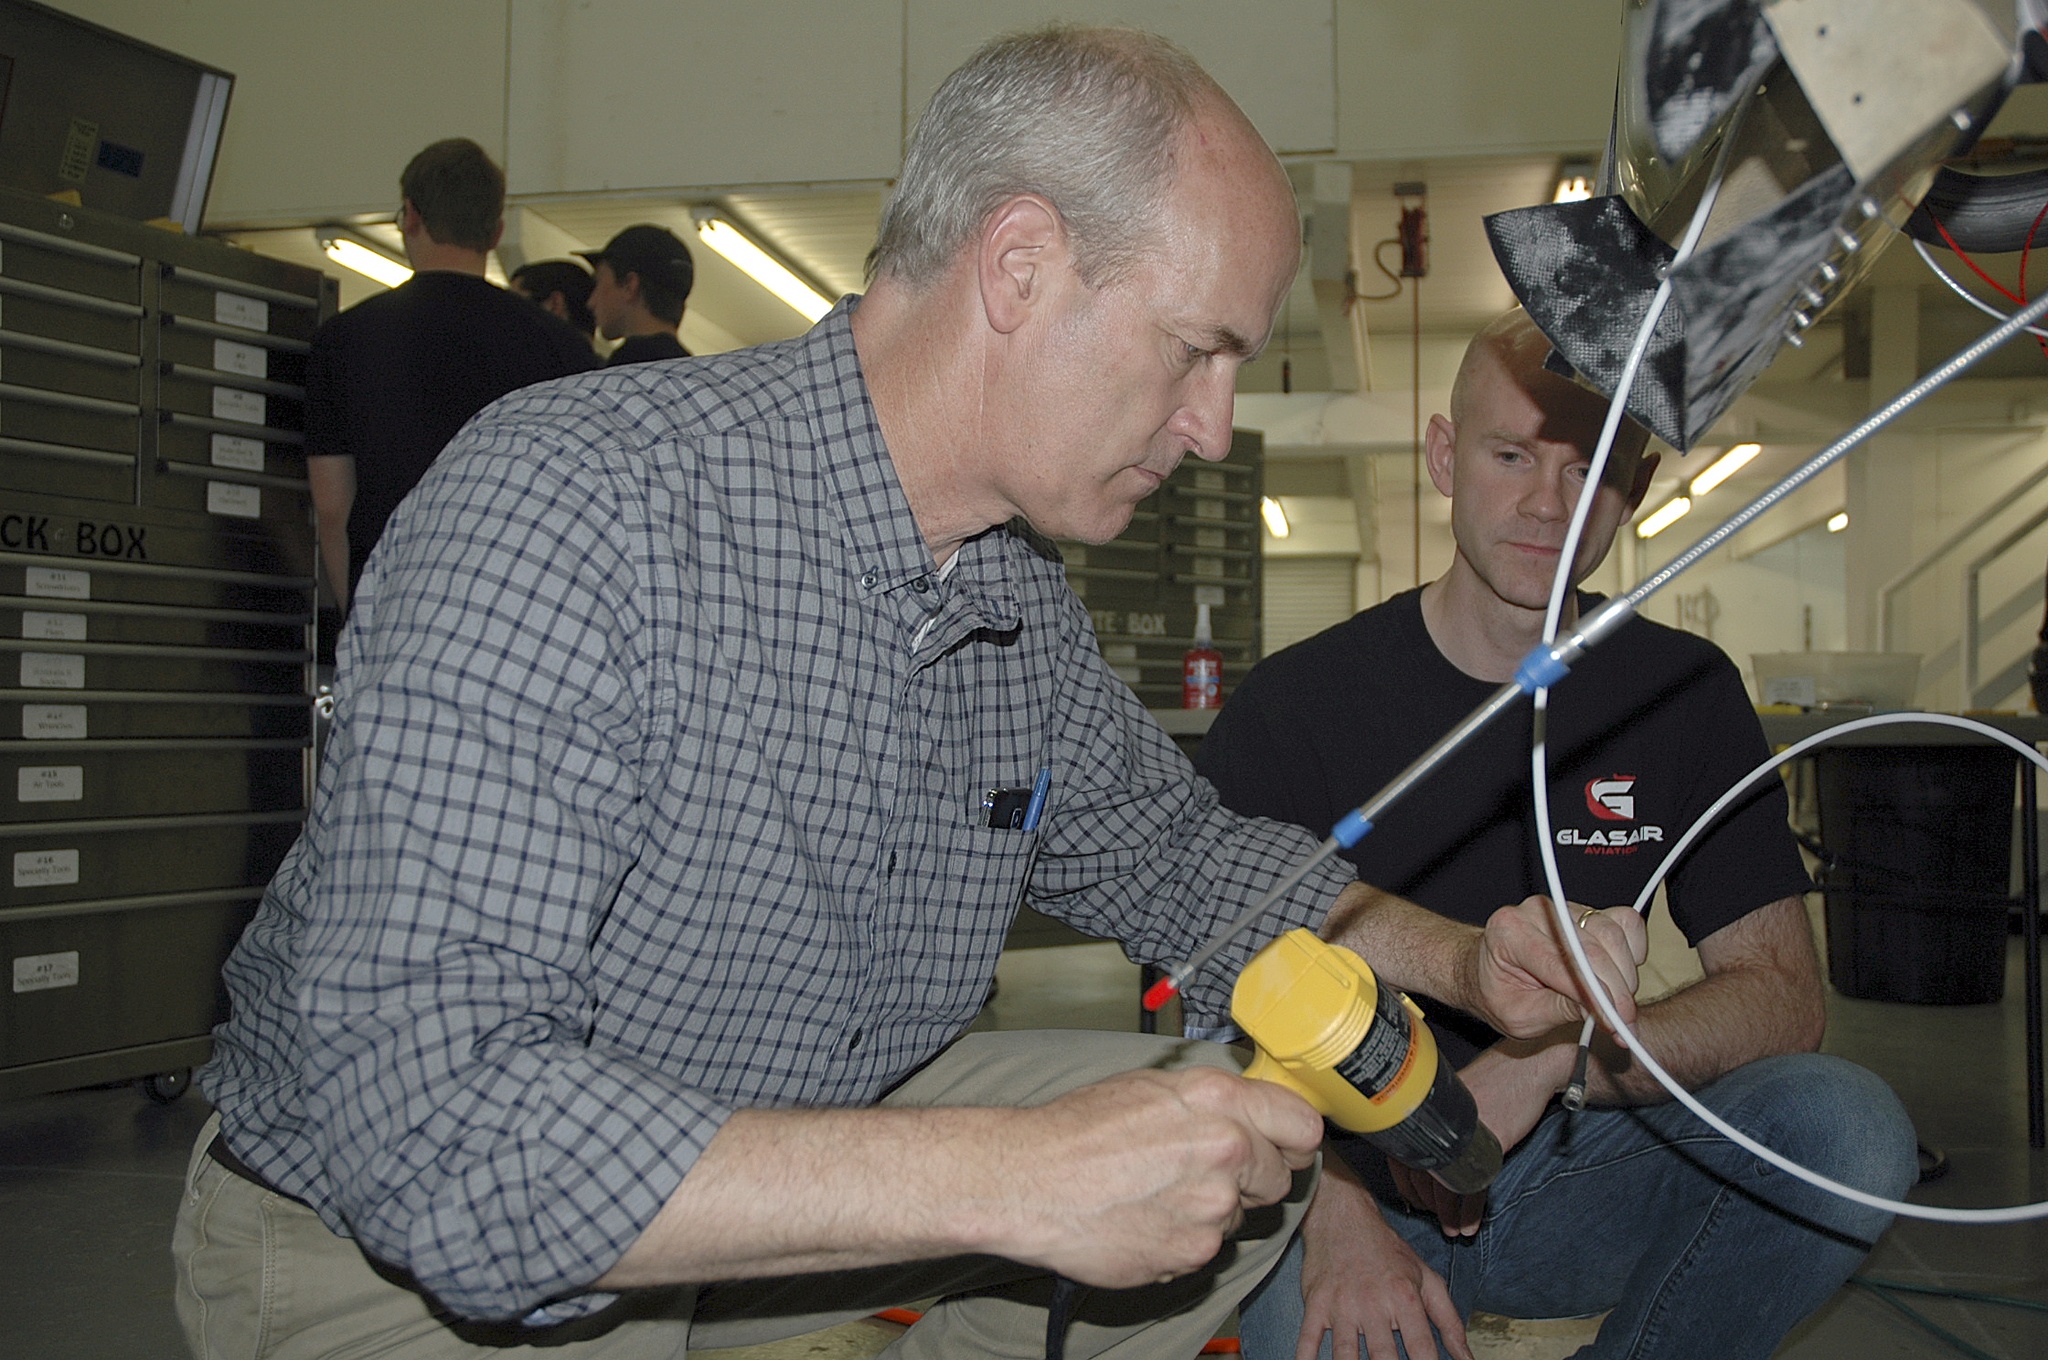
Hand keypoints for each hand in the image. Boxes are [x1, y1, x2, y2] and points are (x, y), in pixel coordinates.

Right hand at [1003, 1066, 1321, 1288]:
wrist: (1029, 1181)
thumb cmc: (1078, 1130)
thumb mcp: (1151, 1086)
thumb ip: (1213, 1100)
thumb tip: (1250, 1111)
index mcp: (1218, 1100)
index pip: (1303, 1124)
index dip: (1294, 1137)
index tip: (1285, 1143)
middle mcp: (1227, 1150)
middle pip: (1279, 1175)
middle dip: (1251, 1175)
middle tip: (1201, 1168)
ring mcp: (1214, 1207)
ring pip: (1240, 1214)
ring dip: (1213, 1208)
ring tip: (1158, 1191)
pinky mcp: (1195, 1252)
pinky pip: (1208, 1247)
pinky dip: (1185, 1238)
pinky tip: (1146, 1218)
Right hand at [1296, 1172, 1470, 1359]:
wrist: (1343, 1218)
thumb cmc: (1388, 1253)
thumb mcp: (1427, 1280)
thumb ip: (1450, 1322)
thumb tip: (1467, 1359)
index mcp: (1405, 1297)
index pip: (1421, 1348)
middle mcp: (1374, 1302)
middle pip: (1383, 1357)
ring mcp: (1342, 1304)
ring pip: (1345, 1353)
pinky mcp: (1316, 1304)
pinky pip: (1308, 1338)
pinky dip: (1306, 1357)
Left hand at [1389, 1038, 1563, 1236]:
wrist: (1526, 1067)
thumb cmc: (1492, 1081)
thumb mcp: (1456, 1098)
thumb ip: (1439, 1121)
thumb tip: (1427, 1152)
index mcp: (1426, 1111)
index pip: (1403, 1157)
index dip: (1406, 1184)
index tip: (1415, 1200)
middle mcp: (1437, 1124)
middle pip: (1421, 1175)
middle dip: (1428, 1203)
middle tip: (1436, 1220)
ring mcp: (1461, 1137)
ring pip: (1445, 1185)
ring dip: (1447, 1214)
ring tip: (1452, 1231)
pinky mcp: (1487, 1146)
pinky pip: (1474, 1187)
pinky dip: (1470, 1211)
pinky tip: (1470, 1225)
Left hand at [1467, 897, 1644, 1039]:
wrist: (1487, 972)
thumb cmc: (1498, 992)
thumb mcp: (1518, 1016)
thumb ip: (1560, 1010)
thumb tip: (1602, 1012)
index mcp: (1509, 933)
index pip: (1562, 963)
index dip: (1595, 995)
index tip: (1616, 1023)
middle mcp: (1537, 912)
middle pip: (1593, 947)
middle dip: (1616, 991)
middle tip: (1624, 1024)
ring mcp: (1563, 908)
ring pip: (1612, 934)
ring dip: (1625, 974)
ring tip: (1617, 1004)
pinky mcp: (1586, 911)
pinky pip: (1624, 922)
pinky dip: (1632, 950)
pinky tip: (1620, 974)